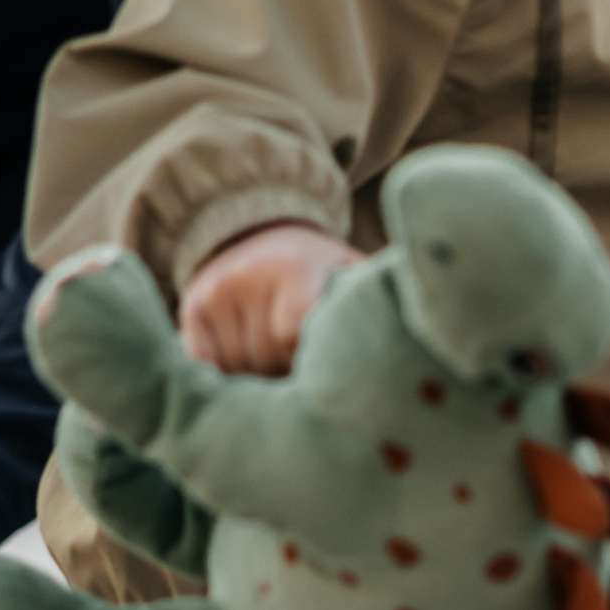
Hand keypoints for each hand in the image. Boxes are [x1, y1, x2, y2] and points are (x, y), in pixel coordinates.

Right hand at [178, 221, 361, 376]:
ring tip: (281, 369)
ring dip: (260, 381)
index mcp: (296, 269)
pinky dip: (228, 379)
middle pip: (267, 359)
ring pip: (236, 370)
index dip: (311, 362)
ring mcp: (215, 294)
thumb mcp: (349, 272)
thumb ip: (370, 302)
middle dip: (289, 375)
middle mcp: (248, 278)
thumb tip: (417, 336)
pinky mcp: (192, 309)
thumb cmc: (319, 267)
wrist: (258, 227)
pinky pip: (206, 367)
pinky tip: (249, 375)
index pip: (293, 335)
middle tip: (309, 377)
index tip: (327, 374)